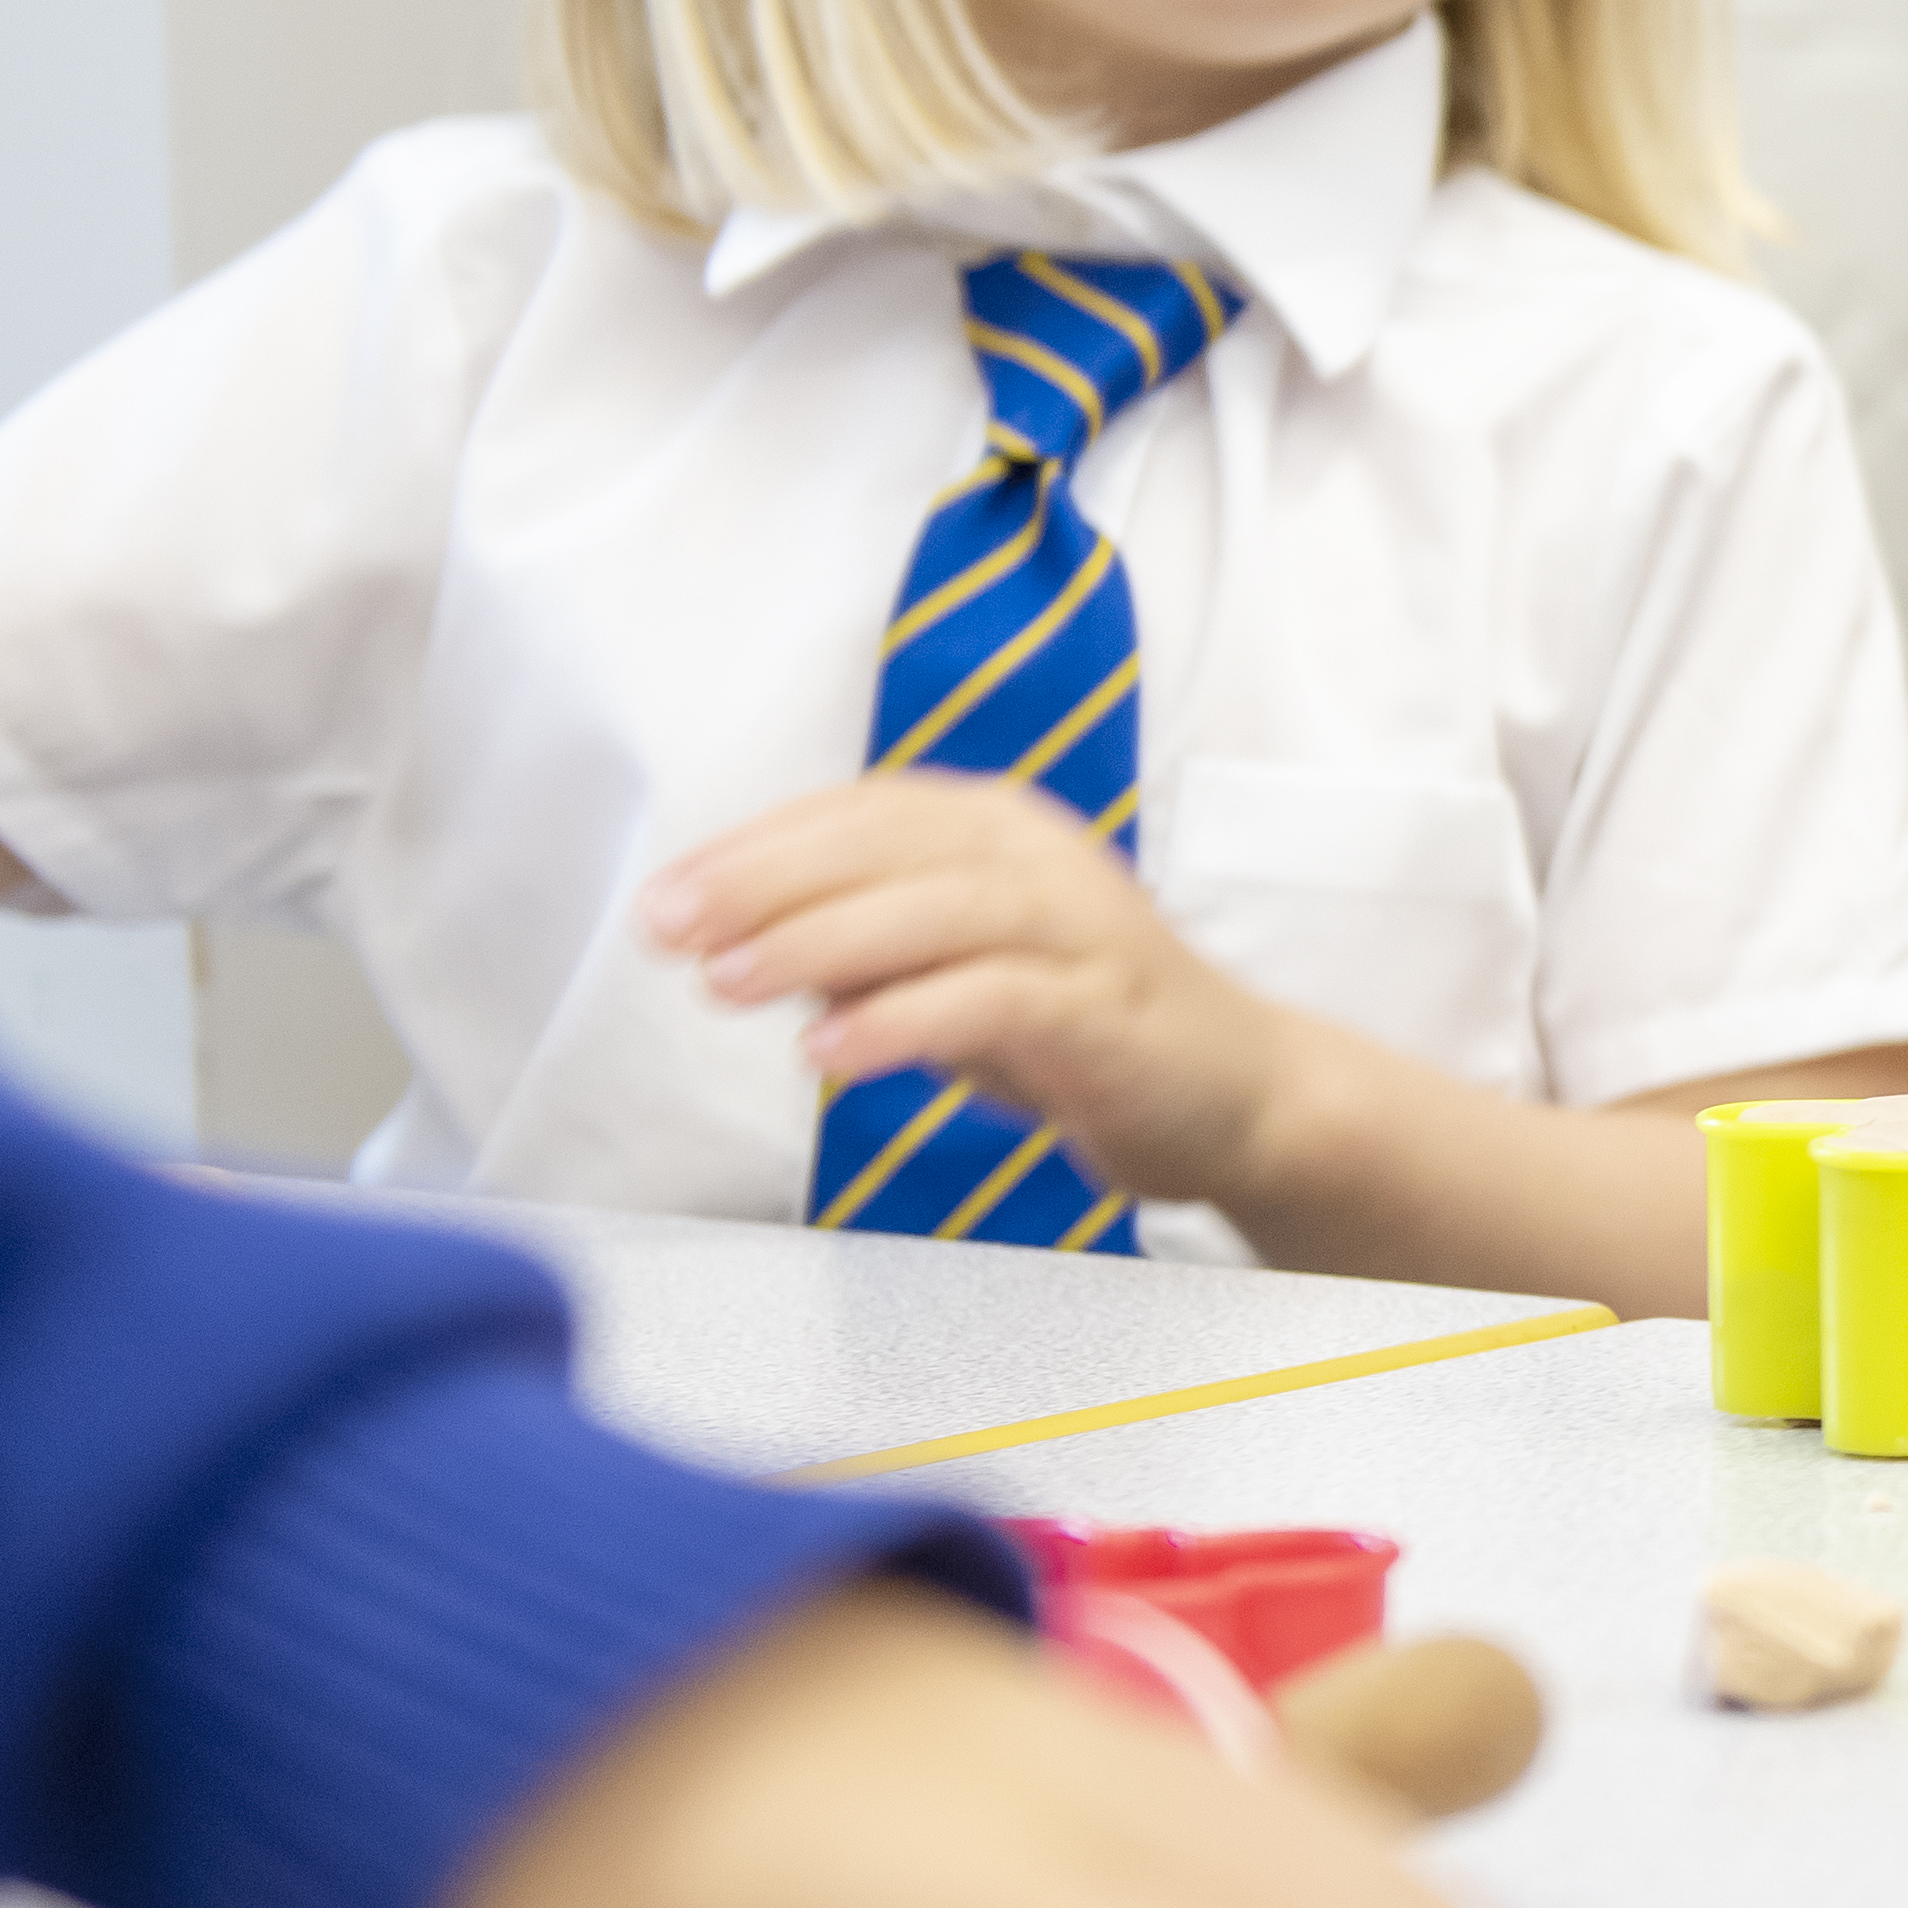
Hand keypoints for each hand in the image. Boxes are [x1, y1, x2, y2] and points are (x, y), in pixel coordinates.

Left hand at [649, 775, 1309, 1207]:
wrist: (1240, 1094)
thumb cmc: (1084, 1027)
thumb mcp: (955, 973)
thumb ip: (866, 950)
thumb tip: (745, 945)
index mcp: (999, 829)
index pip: (859, 813)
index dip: (753, 848)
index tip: (666, 898)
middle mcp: (1042, 859)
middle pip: (888, 846)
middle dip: (763, 885)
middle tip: (672, 932)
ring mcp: (1083, 930)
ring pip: (937, 910)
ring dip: (820, 943)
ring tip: (727, 984)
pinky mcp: (1108, 1009)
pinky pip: (993, 999)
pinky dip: (903, 1019)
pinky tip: (829, 1049)